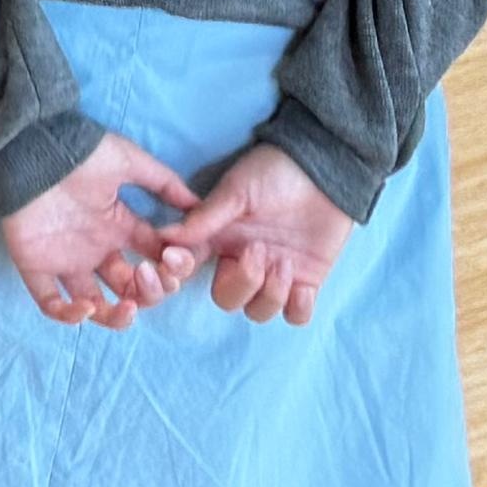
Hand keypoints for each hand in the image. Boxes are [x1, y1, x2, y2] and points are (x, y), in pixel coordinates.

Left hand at [0, 132, 201, 326]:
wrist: (32, 147)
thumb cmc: (79, 152)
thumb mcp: (128, 161)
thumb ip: (164, 182)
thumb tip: (198, 205)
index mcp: (119, 227)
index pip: (155, 261)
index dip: (171, 268)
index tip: (175, 258)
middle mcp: (96, 249)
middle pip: (132, 289)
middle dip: (151, 291)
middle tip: (149, 274)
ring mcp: (67, 260)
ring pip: (96, 305)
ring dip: (116, 316)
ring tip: (128, 307)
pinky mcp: (36, 265)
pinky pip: (51, 303)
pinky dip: (69, 315)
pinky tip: (85, 307)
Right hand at [178, 141, 356, 326]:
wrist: (322, 169)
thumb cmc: (273, 173)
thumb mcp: (236, 191)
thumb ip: (204, 218)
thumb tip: (164, 236)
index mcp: (220, 240)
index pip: (189, 268)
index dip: (180, 273)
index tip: (180, 262)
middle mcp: (243, 262)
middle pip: (227, 300)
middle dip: (242, 283)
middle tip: (258, 251)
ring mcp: (275, 276)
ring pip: (259, 312)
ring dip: (269, 294)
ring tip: (285, 262)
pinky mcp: (307, 282)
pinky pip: (296, 316)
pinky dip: (297, 309)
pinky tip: (302, 286)